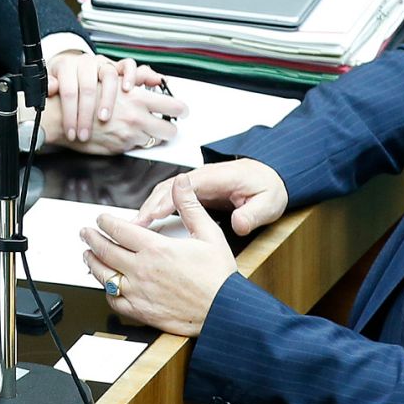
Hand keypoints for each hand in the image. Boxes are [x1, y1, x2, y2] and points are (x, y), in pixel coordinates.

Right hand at [42, 52, 185, 153]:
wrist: (65, 116)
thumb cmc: (86, 96)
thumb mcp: (113, 80)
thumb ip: (138, 78)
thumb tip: (154, 76)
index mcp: (138, 99)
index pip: (174, 107)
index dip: (181, 110)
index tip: (180, 111)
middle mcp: (136, 119)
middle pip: (170, 131)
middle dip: (170, 128)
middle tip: (166, 124)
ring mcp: (129, 136)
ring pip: (153, 141)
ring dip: (150, 135)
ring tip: (139, 127)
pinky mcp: (120, 148)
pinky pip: (135, 146)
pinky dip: (133, 140)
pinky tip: (123, 132)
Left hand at [79, 174, 236, 336]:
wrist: (224, 311)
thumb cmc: (218, 277)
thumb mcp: (209, 234)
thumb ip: (190, 206)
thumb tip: (181, 183)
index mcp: (156, 248)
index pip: (119, 229)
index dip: (105, 222)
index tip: (101, 219)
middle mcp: (142, 269)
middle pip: (105, 250)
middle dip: (92, 238)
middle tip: (86, 233)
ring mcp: (138, 292)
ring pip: (104, 275)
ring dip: (92, 262)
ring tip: (88, 255)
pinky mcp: (140, 311)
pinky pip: (114, 300)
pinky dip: (106, 291)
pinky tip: (106, 285)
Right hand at [138, 158, 287, 235]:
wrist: (270, 176)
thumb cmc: (267, 187)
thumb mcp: (268, 203)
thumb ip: (253, 214)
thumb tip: (239, 224)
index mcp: (219, 177)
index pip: (187, 186)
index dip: (168, 199)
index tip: (154, 214)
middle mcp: (203, 177)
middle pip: (168, 187)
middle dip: (149, 205)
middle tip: (134, 225)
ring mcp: (196, 182)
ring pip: (164, 191)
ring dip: (147, 207)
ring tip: (133, 227)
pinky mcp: (193, 191)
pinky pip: (168, 197)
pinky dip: (154, 207)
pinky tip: (145, 222)